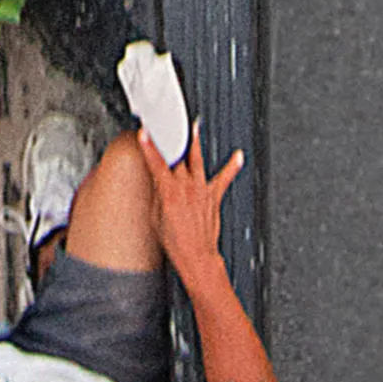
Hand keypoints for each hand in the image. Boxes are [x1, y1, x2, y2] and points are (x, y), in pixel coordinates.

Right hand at [138, 128, 243, 294]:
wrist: (197, 257)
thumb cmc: (176, 243)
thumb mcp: (155, 218)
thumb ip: (155, 194)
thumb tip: (155, 181)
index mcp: (169, 191)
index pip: (156, 162)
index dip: (149, 146)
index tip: (145, 132)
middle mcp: (187, 186)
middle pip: (177, 156)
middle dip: (171, 139)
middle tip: (167, 124)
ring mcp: (201, 190)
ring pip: (197, 160)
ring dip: (195, 142)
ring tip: (195, 127)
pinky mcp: (213, 196)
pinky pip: (223, 178)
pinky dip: (232, 167)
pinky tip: (238, 156)